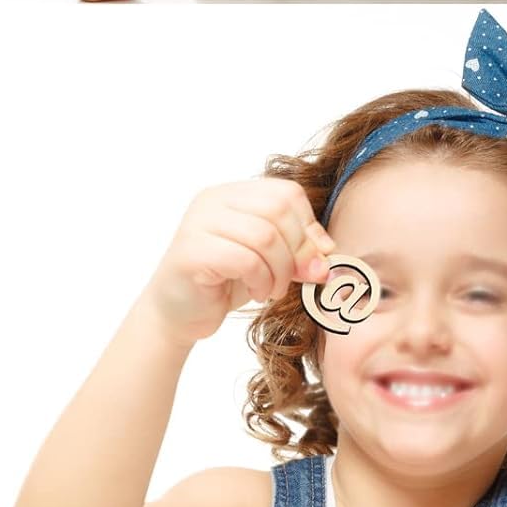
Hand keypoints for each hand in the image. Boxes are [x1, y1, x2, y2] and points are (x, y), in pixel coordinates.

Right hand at [141, 180, 335, 347]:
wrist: (178, 314)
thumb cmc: (224, 283)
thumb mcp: (268, 261)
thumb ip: (296, 249)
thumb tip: (328, 252)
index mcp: (232, 194)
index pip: (286, 192)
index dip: (308, 226)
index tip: (314, 259)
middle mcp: (213, 201)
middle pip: (278, 210)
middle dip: (298, 251)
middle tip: (297, 279)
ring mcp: (198, 223)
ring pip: (265, 235)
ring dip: (280, 271)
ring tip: (272, 289)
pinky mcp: (191, 252)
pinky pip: (244, 259)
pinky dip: (261, 281)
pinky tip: (257, 294)